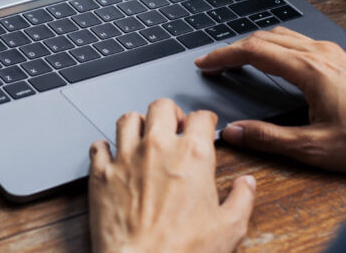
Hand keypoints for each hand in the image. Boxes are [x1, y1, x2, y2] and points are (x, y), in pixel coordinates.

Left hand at [89, 99, 255, 252]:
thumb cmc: (183, 251)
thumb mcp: (229, 229)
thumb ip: (241, 200)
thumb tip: (247, 184)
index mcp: (192, 156)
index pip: (200, 118)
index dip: (205, 120)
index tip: (205, 124)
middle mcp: (157, 148)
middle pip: (161, 107)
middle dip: (170, 112)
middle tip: (174, 125)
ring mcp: (126, 157)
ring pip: (127, 119)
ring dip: (137, 123)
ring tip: (143, 133)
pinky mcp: (101, 172)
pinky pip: (99, 146)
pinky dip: (104, 147)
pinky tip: (110, 154)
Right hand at [195, 26, 345, 172]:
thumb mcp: (314, 148)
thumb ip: (268, 138)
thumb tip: (233, 133)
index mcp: (308, 70)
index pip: (253, 51)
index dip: (223, 56)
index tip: (205, 63)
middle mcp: (319, 54)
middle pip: (264, 38)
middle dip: (233, 48)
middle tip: (214, 63)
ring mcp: (332, 54)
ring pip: (281, 35)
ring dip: (254, 44)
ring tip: (237, 60)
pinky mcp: (341, 59)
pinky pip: (298, 41)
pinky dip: (274, 45)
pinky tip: (274, 61)